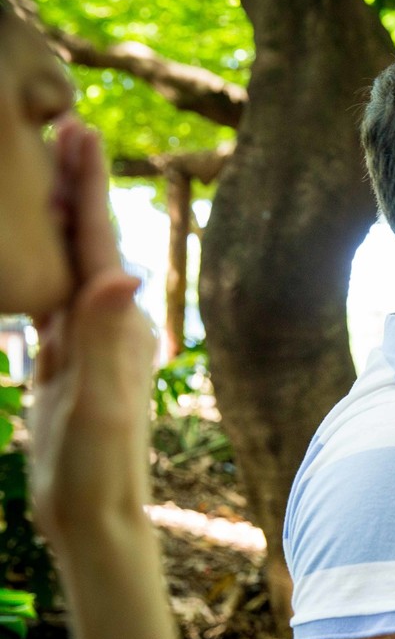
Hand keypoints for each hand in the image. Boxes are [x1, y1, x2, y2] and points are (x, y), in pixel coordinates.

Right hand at [29, 119, 155, 551]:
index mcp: (115, 325)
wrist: (94, 514)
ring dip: (54, 217)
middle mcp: (106, 325)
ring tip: (40, 171)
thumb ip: (106, 339)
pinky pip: (47, 299)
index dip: (86, 185)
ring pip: (64, 263)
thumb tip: (124, 273)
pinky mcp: (64, 363)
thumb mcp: (100, 402)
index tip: (78, 129)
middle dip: (72, 185)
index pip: (99, 242)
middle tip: (59, 125)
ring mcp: (84, 342)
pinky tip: (26, 250)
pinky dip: (37, 265)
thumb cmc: (100, 466)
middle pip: (84, 241)